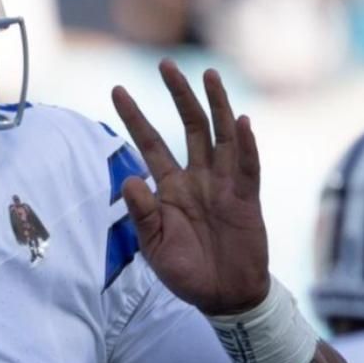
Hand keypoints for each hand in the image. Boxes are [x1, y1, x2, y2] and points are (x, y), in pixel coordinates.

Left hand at [110, 61, 269, 315]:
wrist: (223, 297)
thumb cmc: (185, 272)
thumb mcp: (153, 247)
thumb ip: (142, 213)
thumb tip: (127, 178)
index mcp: (170, 187)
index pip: (150, 143)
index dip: (134, 117)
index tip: (117, 90)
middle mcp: (197, 177)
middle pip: (189, 126)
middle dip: (178, 95)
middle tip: (165, 65)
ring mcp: (224, 184)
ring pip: (220, 135)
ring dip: (216, 105)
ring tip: (208, 75)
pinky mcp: (247, 198)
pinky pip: (247, 166)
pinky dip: (245, 145)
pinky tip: (241, 122)